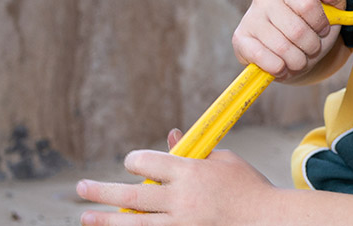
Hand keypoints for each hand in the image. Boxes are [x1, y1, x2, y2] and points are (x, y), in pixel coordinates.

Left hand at [76, 141, 275, 225]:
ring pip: (136, 224)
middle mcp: (183, 199)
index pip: (148, 162)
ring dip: (107, 220)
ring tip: (86, 216)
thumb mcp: (224, 162)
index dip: (134, 161)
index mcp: (192, 172)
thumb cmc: (249, 188)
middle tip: (80, 188)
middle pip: (133, 195)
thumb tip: (170, 136)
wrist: (271, 221)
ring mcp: (184, 224)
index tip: (129, 163)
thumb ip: (193, 153)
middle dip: (102, 191)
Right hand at [233, 0, 346, 80]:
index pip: (308, 5)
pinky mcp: (240, 40)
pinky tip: (282, 65)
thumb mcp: (331, 9)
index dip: (321, 24)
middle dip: (311, 47)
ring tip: (298, 58)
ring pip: (283, 49)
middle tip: (310, 48)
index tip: (321, 29)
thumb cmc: (312, 27)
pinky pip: (266, 60)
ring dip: (298, 61)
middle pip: (297, 31)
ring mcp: (250, 18)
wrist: (292, 51)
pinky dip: (280, 69)